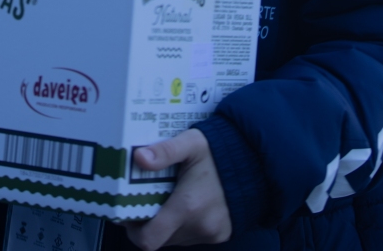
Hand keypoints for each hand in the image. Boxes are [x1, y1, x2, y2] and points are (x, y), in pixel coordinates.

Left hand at [122, 129, 231, 247]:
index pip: (148, 239)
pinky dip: (185, 225)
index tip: (128, 213)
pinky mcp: (220, 235)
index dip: (133, 231)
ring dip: (167, 224)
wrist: (253, 161)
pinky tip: (188, 203)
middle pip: (160, 238)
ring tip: (168, 197)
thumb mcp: (191, 143)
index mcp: (187, 206)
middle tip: (147, 199)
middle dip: (149, 223)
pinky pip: (192, 237)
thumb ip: (165, 151)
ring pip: (175, 239)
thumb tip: (139, 157)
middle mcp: (199, 226)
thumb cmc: (219, 151)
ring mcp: (210, 233)